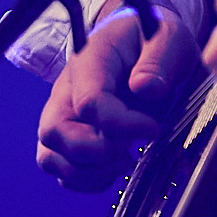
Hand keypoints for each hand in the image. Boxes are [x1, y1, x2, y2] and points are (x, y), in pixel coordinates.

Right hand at [37, 2, 196, 190]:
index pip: (89, 102)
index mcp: (89, 61)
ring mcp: (63, 114)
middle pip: (54, 133)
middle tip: (130, 151)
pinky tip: (116, 168)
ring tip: (124, 162)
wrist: (138, 37)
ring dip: (87, 172)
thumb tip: (146, 89)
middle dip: (94, 153)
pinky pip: (60, 168)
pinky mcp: (69, 133)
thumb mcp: (166, 37)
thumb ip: (159, 59)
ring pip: (50, 157)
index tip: (153, 128)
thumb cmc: (151, 37)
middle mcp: (66, 90)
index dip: (121, 125)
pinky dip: (85, 179)